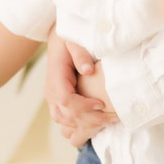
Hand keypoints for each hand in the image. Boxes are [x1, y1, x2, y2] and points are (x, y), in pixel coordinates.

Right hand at [44, 33, 115, 147]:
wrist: (57, 39)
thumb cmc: (68, 38)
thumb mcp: (73, 40)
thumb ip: (80, 54)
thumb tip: (88, 70)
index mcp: (55, 76)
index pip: (66, 99)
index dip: (83, 106)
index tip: (101, 104)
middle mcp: (51, 90)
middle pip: (66, 115)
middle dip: (89, 120)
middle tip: (112, 118)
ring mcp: (53, 97)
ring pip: (63, 120)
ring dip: (85, 125)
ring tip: (107, 121)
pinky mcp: (58, 101)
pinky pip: (65, 119)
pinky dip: (80, 125)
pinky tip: (98, 122)